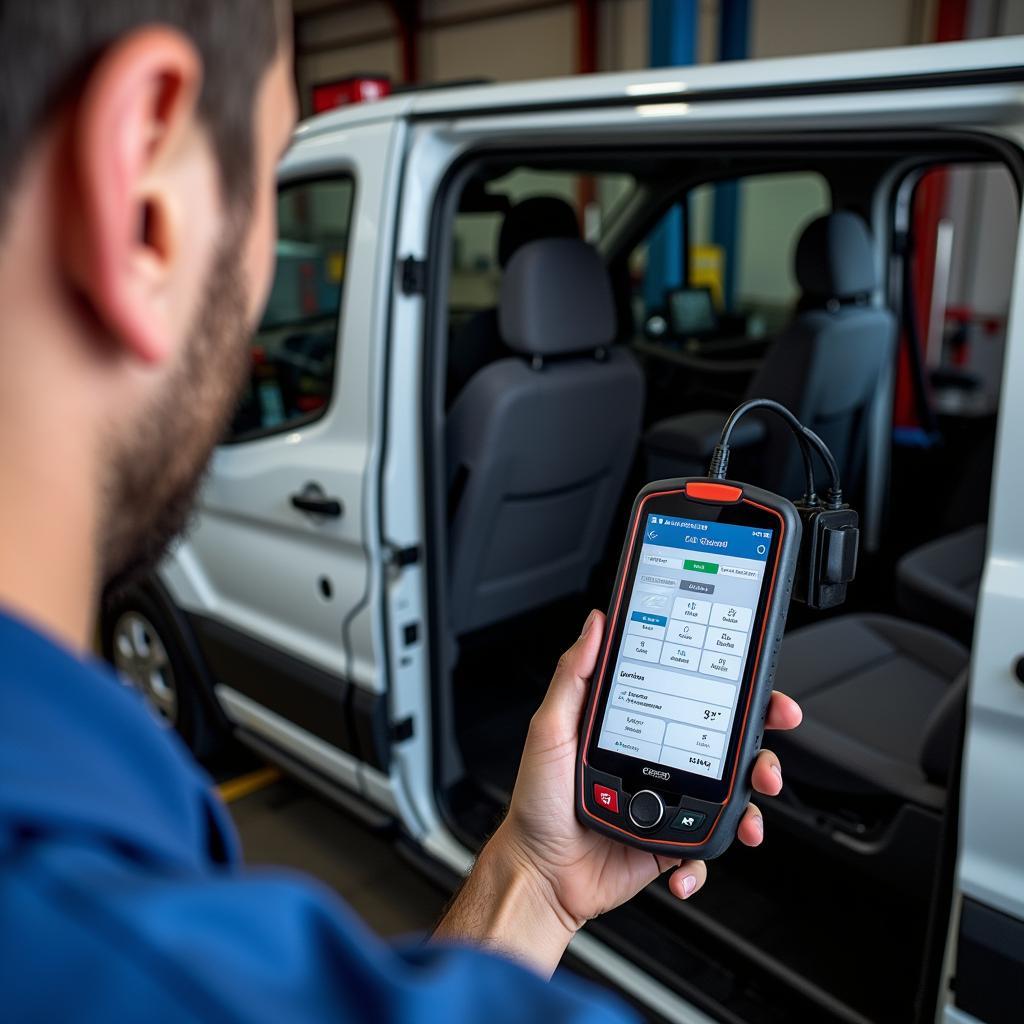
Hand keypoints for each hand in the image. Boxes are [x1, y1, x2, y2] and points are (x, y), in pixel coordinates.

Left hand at [494, 609, 801, 932]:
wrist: (539, 872)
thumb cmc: (538, 800)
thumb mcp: (551, 728)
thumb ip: (574, 675)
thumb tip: (596, 625)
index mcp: (640, 728)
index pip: (695, 699)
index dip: (733, 691)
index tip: (757, 686)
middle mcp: (660, 764)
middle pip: (727, 749)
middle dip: (761, 752)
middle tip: (765, 762)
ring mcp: (669, 805)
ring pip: (730, 800)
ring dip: (749, 810)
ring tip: (746, 819)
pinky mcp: (669, 845)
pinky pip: (704, 851)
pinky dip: (699, 866)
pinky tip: (681, 870)